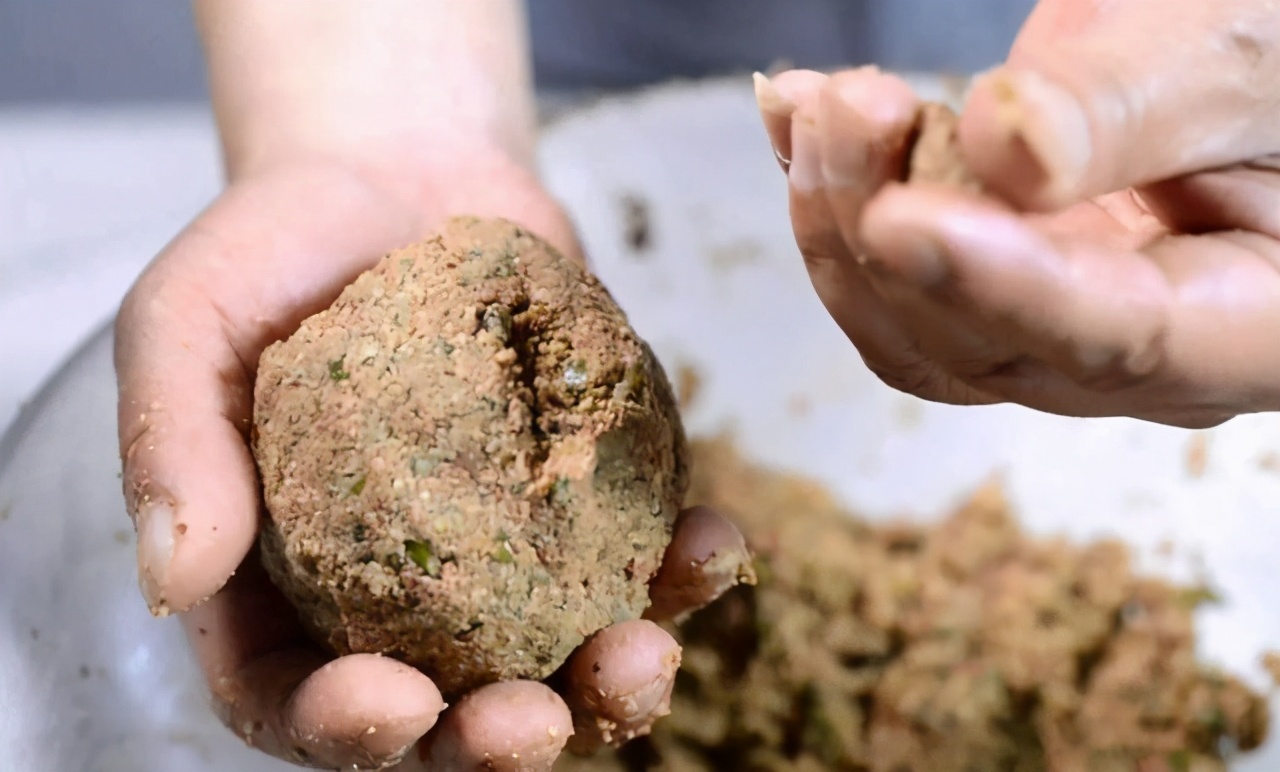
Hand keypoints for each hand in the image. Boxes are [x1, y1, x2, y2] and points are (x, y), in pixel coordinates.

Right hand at [114, 158, 749, 769]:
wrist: (395, 174)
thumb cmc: (274, 252)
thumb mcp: (186, 324)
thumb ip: (171, 443)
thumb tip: (171, 579)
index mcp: (281, 581)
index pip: (295, 696)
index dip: (340, 731)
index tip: (391, 705)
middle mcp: (397, 591)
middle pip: (444, 711)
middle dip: (490, 743)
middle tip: (531, 723)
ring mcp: (503, 553)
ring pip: (557, 658)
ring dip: (608, 685)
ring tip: (645, 656)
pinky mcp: (585, 495)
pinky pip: (640, 556)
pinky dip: (683, 569)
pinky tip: (712, 549)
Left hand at [757, 0, 1279, 427]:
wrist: (1260, 44)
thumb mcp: (1250, 56)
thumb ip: (1138, 109)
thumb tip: (1006, 150)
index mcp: (1251, 326)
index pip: (1115, 336)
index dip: (1000, 286)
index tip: (900, 218)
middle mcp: (1142, 356)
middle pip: (979, 345)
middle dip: (886, 224)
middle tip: (853, 104)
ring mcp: (1056, 322)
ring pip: (910, 326)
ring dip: (841, 213)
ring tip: (821, 104)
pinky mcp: (996, 276)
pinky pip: (891, 271)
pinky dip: (830, 192)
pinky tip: (788, 113)